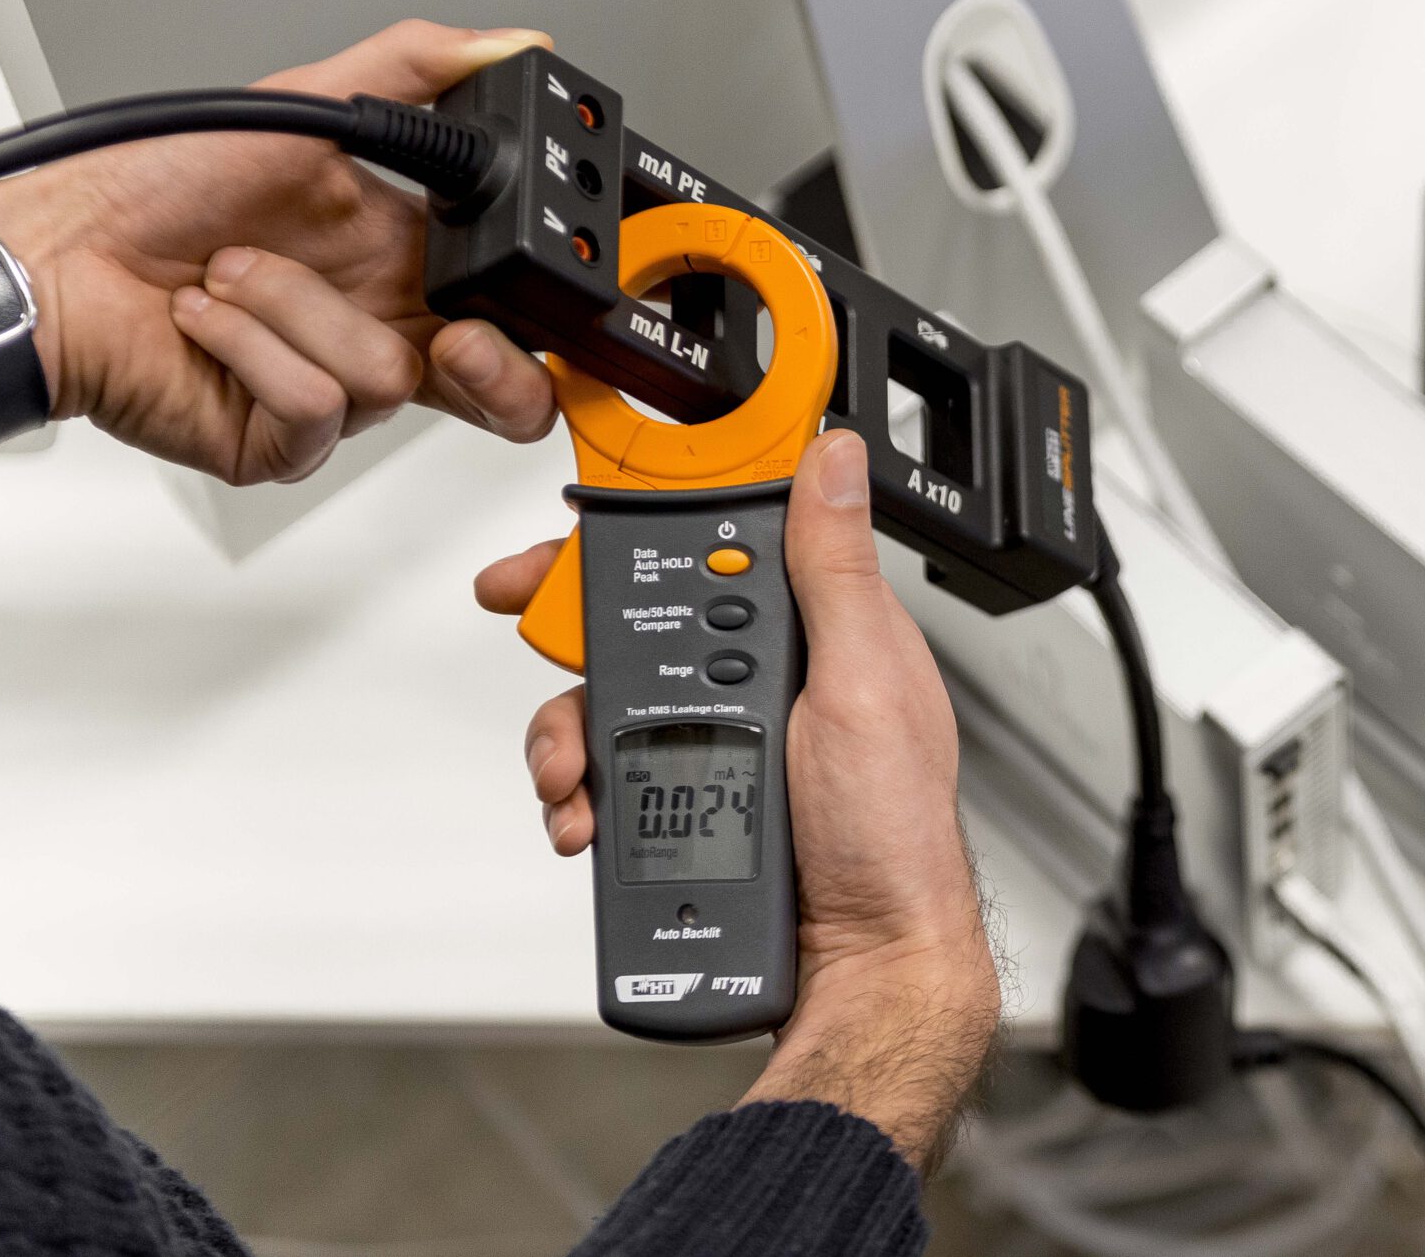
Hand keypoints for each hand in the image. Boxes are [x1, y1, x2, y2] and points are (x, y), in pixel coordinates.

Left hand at [0, 20, 558, 482]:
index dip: (533, 313)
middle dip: (495, 371)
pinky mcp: (276, 442)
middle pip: (493, 392)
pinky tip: (202, 318)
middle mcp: (368, 326)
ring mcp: (326, 392)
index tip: (521, 284)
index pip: (507, 305)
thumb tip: (513, 42)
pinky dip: (252, 348)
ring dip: (294, 309)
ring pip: (387, 378)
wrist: (45, 258)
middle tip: (453, 337)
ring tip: (227, 274)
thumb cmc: (144, 186)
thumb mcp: (302, 103)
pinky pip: (316, 407)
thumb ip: (418, 69)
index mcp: (395, 256)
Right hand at [481, 430, 1001, 1169]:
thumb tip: (835, 457)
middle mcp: (767, 681)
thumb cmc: (892, 837)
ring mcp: (725, 744)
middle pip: (643, 624)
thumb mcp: (865, 681)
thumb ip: (836, 569)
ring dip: (569, 731)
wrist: (863, 968)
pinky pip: (610, 777)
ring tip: (574, 773)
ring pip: (610, 703)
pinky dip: (579, 792)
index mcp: (818, 631)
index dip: (643, 527)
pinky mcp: (690, 802)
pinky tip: (584, 817)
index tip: (570, 531)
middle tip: (531, 642)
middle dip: (575, 638)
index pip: (718, 546)